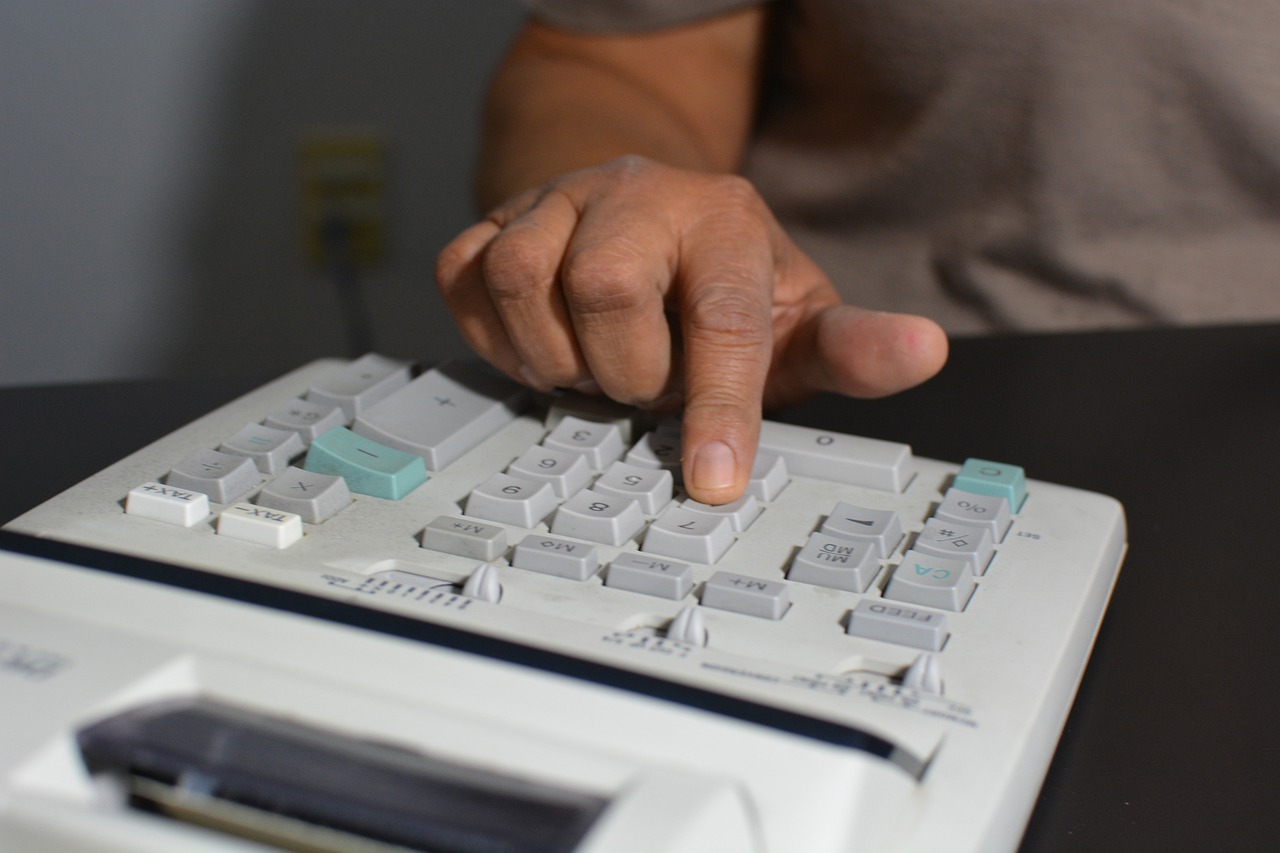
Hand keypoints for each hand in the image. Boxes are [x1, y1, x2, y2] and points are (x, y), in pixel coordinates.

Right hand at [436, 157, 947, 503]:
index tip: (714, 481)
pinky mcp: (492, 221)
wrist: (640, 215)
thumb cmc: (719, 288)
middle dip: (625, 369)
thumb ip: (852, 348)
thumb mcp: (795, 321)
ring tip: (594, 368)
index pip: (722, 316)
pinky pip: (465, 281)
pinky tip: (542, 348)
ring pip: (521, 280)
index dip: (720, 407)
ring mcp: (555, 202)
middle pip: (604, 286)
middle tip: (645, 386)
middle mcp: (637, 195)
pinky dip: (498, 341)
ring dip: (554, 357)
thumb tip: (923, 352)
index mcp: (724, 221)